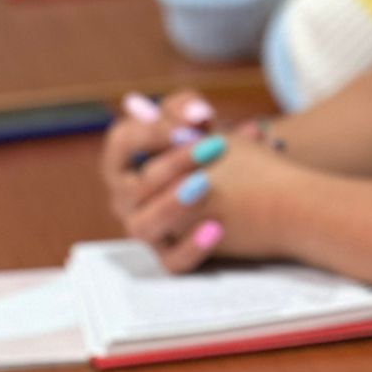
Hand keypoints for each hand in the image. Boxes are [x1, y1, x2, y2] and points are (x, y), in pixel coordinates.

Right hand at [104, 91, 301, 272]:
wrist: (250, 189)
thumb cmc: (211, 150)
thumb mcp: (199, 125)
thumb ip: (185, 110)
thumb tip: (173, 109)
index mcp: (127, 162)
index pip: (121, 141)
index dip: (154, 128)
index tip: (196, 119)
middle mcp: (128, 199)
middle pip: (134, 185)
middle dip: (174, 163)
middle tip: (213, 147)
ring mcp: (148, 230)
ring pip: (142, 226)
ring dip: (172, 205)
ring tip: (207, 185)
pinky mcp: (171, 256)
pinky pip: (172, 262)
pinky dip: (192, 246)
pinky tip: (217, 227)